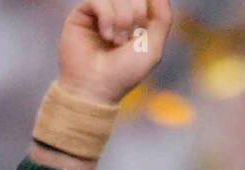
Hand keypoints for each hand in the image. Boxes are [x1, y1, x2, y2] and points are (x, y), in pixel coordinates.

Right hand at [57, 0, 172, 104]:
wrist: (95, 85)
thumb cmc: (125, 72)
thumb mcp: (152, 47)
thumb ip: (162, 18)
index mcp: (138, 22)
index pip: (147, 0)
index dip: (148, 6)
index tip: (144, 26)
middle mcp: (119, 14)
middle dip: (136, 13)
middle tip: (131, 36)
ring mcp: (100, 12)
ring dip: (122, 17)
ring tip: (117, 41)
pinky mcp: (82, 12)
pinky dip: (107, 17)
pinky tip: (106, 36)